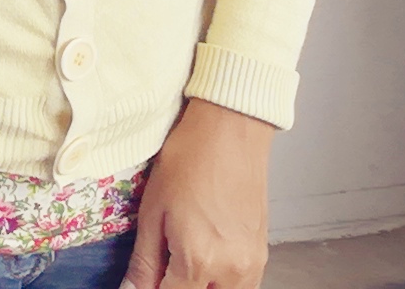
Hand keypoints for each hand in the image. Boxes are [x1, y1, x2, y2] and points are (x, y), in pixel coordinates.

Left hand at [122, 99, 273, 288]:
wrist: (230, 131)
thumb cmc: (190, 159)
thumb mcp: (153, 210)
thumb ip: (145, 261)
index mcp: (197, 260)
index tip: (143, 283)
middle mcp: (230, 270)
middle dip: (177, 287)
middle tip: (163, 271)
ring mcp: (251, 265)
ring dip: (201, 288)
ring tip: (183, 265)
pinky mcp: (262, 255)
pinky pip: (242, 287)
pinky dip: (221, 284)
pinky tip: (206, 264)